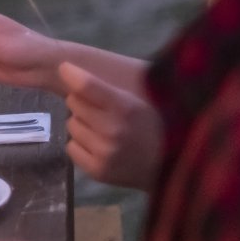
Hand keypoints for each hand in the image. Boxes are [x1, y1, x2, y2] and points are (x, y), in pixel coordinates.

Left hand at [60, 62, 161, 189]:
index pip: (86, 86)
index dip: (71, 74)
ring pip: (71, 124)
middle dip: (83, 102)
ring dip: (81, 123)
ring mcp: (104, 152)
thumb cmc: (156, 126)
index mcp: (126, 107)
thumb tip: (75, 73)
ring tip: (102, 129)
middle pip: (73, 102)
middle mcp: (113, 130)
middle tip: (99, 108)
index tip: (65, 69)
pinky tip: (98, 146)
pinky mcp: (98, 171)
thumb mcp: (140, 101)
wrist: (174, 167)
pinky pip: (71, 147)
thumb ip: (111, 89)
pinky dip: (80, 144)